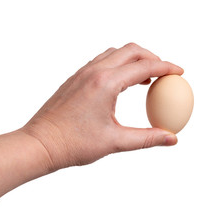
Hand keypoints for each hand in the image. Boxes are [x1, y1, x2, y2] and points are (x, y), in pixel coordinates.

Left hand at [21, 43, 183, 171]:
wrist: (40, 144)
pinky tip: (120, 84)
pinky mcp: (74, 79)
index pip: (144, 66)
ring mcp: (81, 74)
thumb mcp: (114, 142)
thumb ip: (146, 138)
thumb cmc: (72, 144)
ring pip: (114, 54)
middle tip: (163, 73)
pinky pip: (100, 62)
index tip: (179, 72)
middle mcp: (93, 72)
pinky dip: (117, 65)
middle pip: (130, 50)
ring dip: (133, 60)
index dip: (166, 67)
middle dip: (152, 57)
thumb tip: (171, 138)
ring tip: (144, 78)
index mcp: (105, 83)